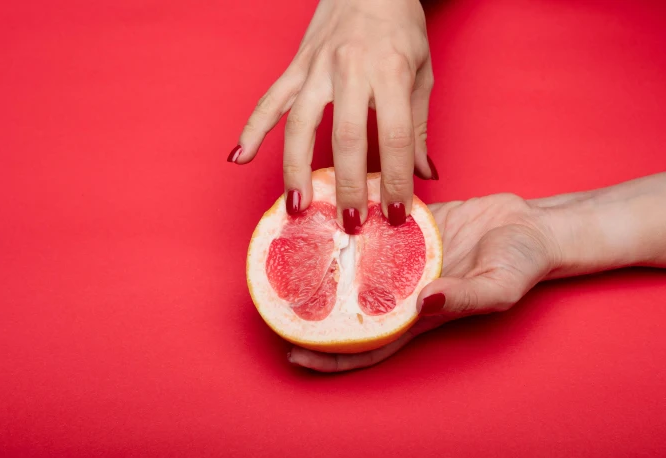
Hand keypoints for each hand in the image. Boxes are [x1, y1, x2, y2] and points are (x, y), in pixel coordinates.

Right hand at [230, 0, 436, 230]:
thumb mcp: (421, 73)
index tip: (395, 213)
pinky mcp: (294, 66)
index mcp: (389, 71)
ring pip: (300, 125)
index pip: (395, 137)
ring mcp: (316, 68)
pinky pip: (269, 102)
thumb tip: (425, 174)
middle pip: (346, 138)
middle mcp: (349, 69)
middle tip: (349, 224)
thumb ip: (419, 126)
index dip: (396, 179)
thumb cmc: (400, 25)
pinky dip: (252, 129)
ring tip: (298, 208)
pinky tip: (240, 157)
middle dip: (347, 186)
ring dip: (297, 170)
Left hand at [288, 193, 559, 371]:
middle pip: (347, 309)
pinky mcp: (407, 229)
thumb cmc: (521, 265)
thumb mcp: (498, 287)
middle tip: (271, 302)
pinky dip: (346, 221)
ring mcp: (402, 259)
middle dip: (311, 312)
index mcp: (417, 316)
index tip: (293, 355)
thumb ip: (463, 297)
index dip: (330, 356)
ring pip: (353, 266)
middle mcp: (401, 290)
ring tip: (284, 254)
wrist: (532, 227)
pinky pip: (369, 227)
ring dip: (322, 264)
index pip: (367, 345)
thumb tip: (422, 302)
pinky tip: (320, 210)